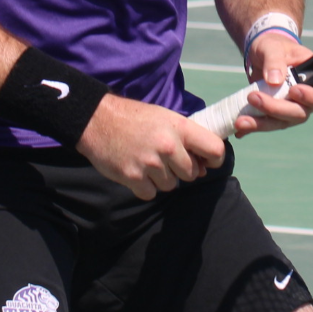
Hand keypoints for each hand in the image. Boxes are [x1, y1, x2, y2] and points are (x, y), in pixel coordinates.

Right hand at [76, 94, 225, 200]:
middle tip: (165, 159)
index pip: (215, 150)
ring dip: (161, 178)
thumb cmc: (135, 118)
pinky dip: (144, 187)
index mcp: (180, 128)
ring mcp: (150, 163)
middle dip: (181, 170)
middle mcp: (168, 146)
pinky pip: (150, 193)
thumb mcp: (165, 118)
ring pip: (170, 185)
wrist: (97, 120)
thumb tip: (204, 167)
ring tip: (147, 161)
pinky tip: (136, 170)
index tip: (206, 162)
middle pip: (191, 174)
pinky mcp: (133, 177)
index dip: (214, 159)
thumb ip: (186, 139)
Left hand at [231, 33, 312, 136]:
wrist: (262, 53)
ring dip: (261, 123)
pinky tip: (239, 130)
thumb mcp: (273, 47)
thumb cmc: (274, 46)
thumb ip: (275, 60)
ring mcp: (291, 109)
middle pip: (300, 114)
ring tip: (240, 121)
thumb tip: (274, 80)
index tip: (294, 91)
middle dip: (276, 109)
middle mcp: (308, 100)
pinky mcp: (274, 115)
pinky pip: (265, 124)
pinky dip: (252, 128)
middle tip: (253, 97)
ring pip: (281, 123)